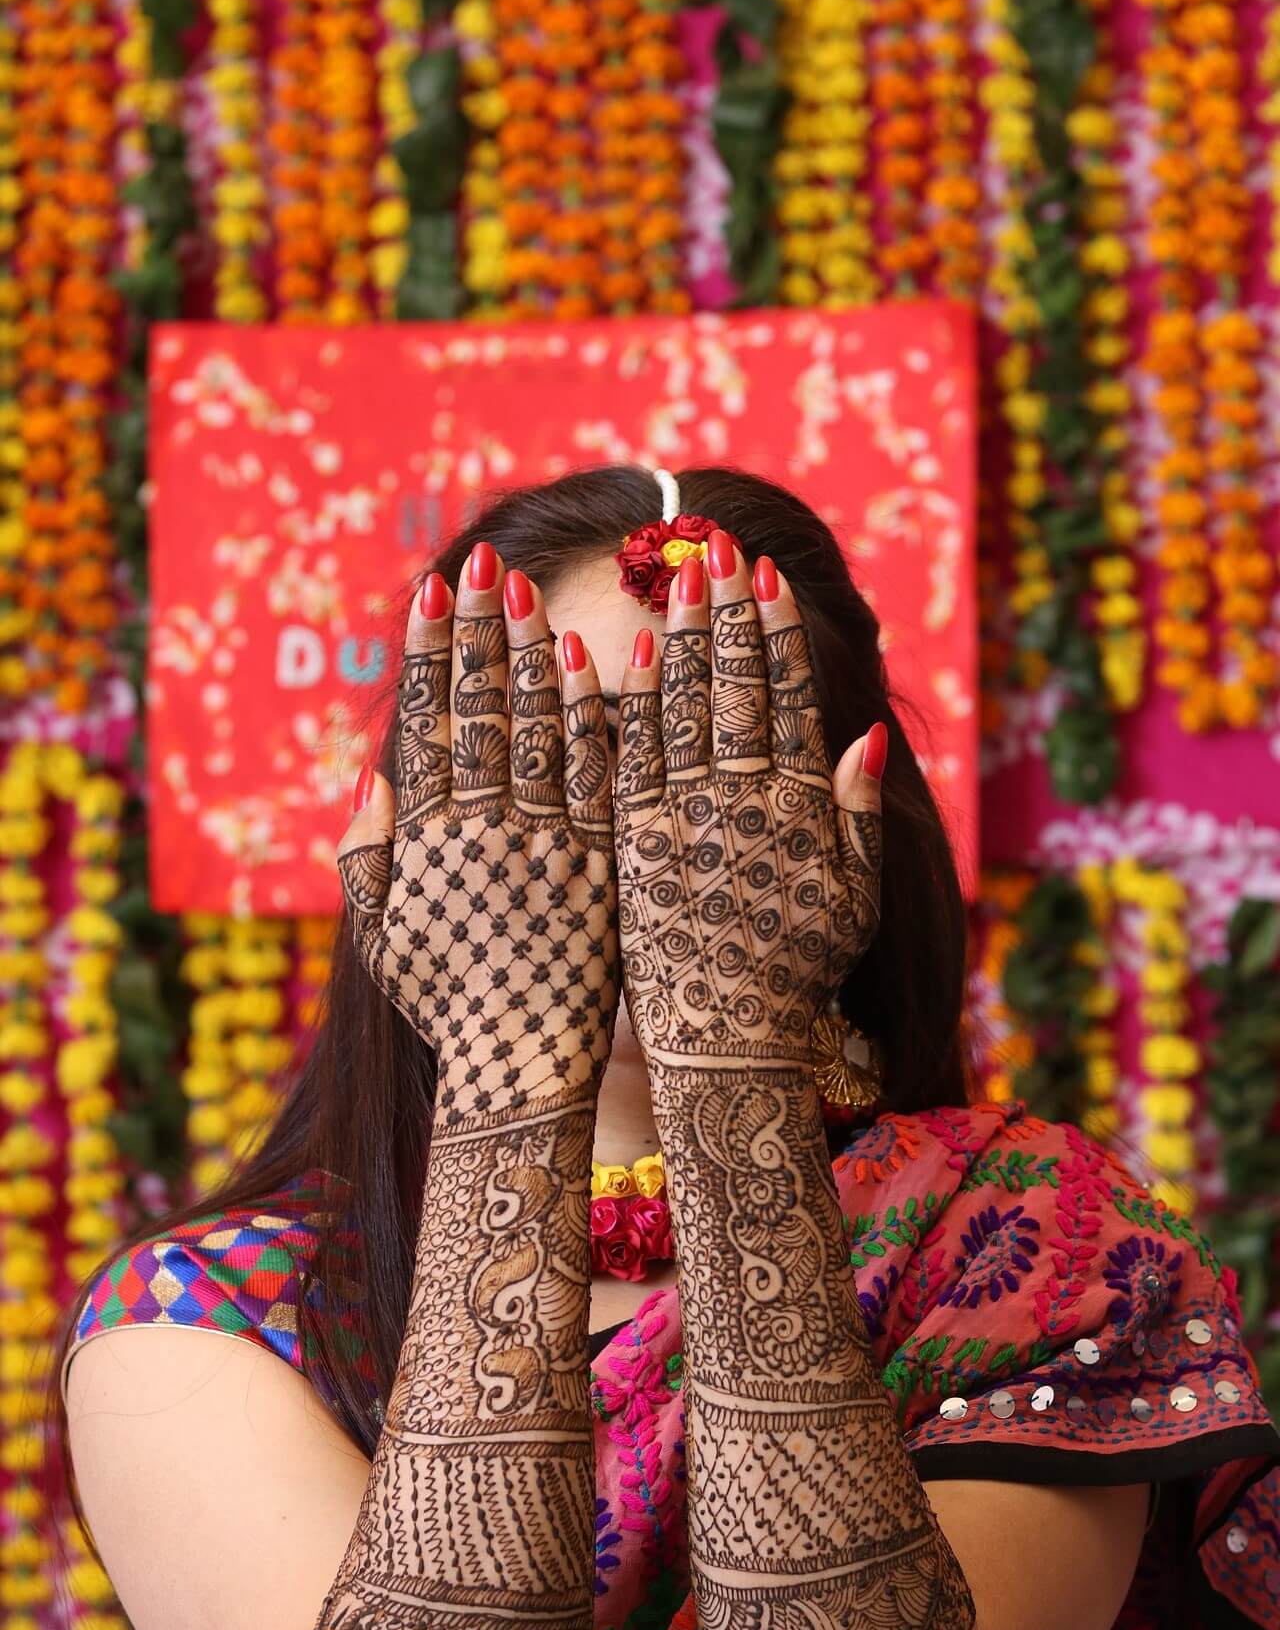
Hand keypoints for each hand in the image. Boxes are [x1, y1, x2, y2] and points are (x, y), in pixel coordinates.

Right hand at [336, 546, 618, 1123]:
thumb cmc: (448, 1007)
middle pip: (482, 711)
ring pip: (538, 730)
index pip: (428, 726)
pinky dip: (591, 718)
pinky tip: (589, 660)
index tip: (428, 591)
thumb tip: (371, 778)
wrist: (521, 1069)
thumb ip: (370, 858)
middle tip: (481, 560)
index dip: (426, 655)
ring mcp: (546, 844)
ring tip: (527, 588)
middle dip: (479, 630)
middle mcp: (485, 831)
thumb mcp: (385, 938)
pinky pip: (596, 778)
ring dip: (531, 653)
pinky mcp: (600, 865)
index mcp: (429, 842)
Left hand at [613, 535, 880, 1066]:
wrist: (727, 1046)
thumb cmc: (797, 976)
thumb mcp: (852, 900)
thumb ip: (858, 813)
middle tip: (718, 543)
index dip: (778, 629)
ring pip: (680, 709)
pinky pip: (624, 759)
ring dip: (678, 635)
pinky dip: (621, 704)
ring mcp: (683, 820)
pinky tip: (612, 650)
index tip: (767, 573)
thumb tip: (866, 731)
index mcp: (799, 805)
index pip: (787, 695)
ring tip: (675, 574)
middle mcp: (742, 801)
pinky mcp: (630, 845)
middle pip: (733, 685)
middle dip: (725, 609)